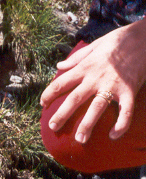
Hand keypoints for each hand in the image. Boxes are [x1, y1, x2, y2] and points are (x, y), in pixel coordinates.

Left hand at [40, 20, 145, 143]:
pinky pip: (125, 112)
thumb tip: (59, 65)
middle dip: (62, 114)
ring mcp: (113, 85)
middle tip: (53, 127)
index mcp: (85, 66)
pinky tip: (113, 135)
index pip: (62, 82)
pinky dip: (120, 125)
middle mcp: (96, 77)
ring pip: (96, 108)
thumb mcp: (93, 45)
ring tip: (80, 139)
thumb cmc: (118, 41)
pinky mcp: (129, 91)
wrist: (143, 38)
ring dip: (87, 124)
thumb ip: (76, 58)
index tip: (42, 104)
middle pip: (75, 98)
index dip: (50, 94)